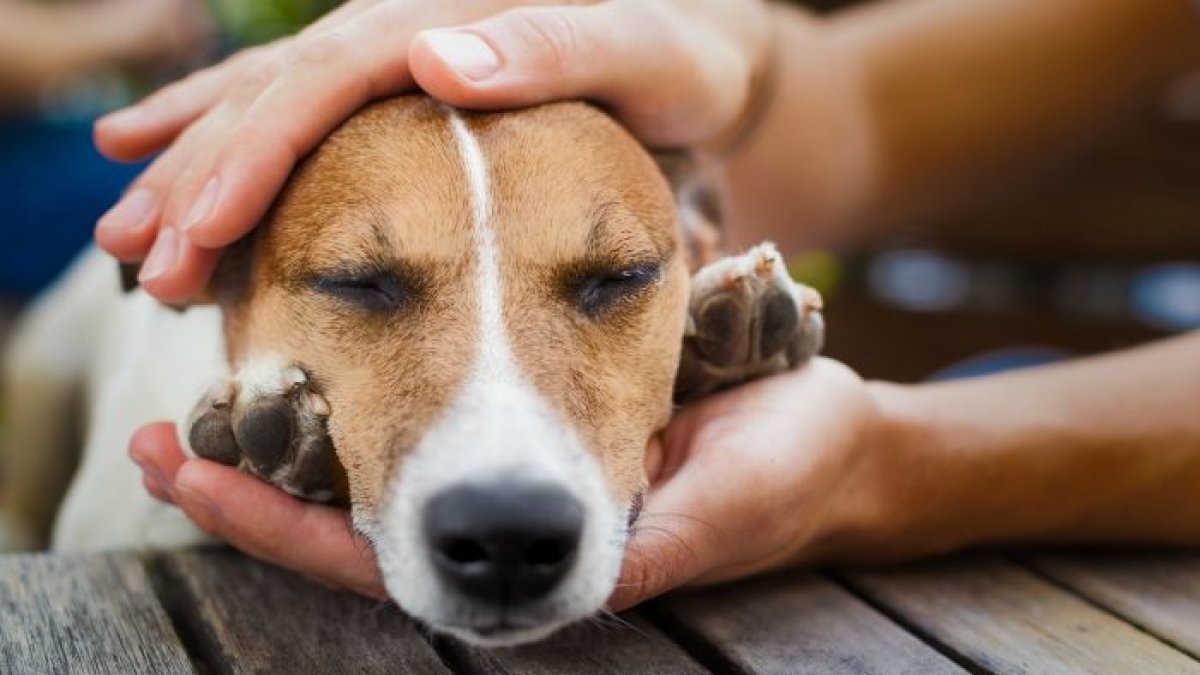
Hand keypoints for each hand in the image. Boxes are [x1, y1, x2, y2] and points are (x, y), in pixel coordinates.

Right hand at [93, 0, 772, 301]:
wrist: (702, 57)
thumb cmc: (682, 59)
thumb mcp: (643, 50)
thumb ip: (553, 46)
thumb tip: (437, 57)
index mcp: (446, 17)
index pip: (324, 82)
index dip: (253, 154)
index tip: (200, 230)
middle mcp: (407, 33)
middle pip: (276, 98)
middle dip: (199, 179)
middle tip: (138, 258)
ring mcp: (400, 63)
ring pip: (271, 111)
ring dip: (196, 173)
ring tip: (129, 234)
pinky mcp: (408, 100)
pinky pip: (306, 126)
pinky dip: (241, 158)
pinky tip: (190, 189)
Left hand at [129, 358, 891, 609]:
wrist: (825, 441)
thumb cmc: (787, 470)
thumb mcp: (722, 504)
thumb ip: (652, 538)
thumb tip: (574, 573)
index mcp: (550, 555)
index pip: (395, 563)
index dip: (298, 529)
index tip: (201, 479)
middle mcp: (517, 522)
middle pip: (360, 523)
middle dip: (259, 488)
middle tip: (160, 446)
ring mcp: (521, 477)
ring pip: (382, 471)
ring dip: (289, 440)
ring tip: (200, 405)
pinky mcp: (539, 420)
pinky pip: (428, 417)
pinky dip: (357, 393)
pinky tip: (304, 361)